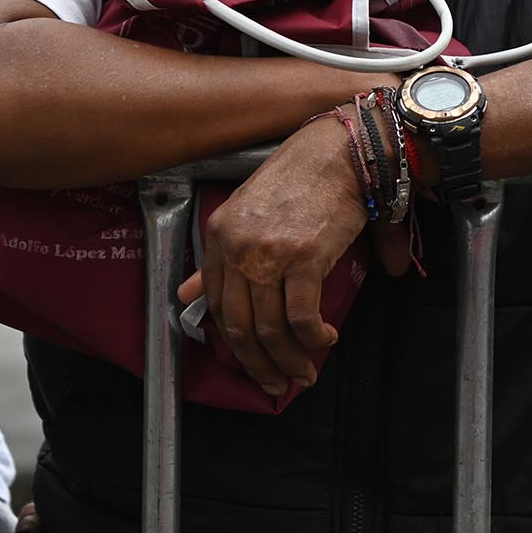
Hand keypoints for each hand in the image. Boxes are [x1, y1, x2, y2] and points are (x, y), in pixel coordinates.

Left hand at [175, 114, 368, 395]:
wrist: (344, 149)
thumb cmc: (305, 176)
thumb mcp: (249, 210)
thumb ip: (220, 256)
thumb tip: (187, 294)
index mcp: (220, 234)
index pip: (214, 303)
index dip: (232, 342)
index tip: (252, 361)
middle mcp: (237, 246)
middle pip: (238, 324)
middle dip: (258, 363)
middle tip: (277, 383)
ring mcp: (268, 253)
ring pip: (269, 327)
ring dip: (288, 359)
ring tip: (304, 373)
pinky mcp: (304, 257)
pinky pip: (301, 315)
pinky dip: (312, 337)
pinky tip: (324, 340)